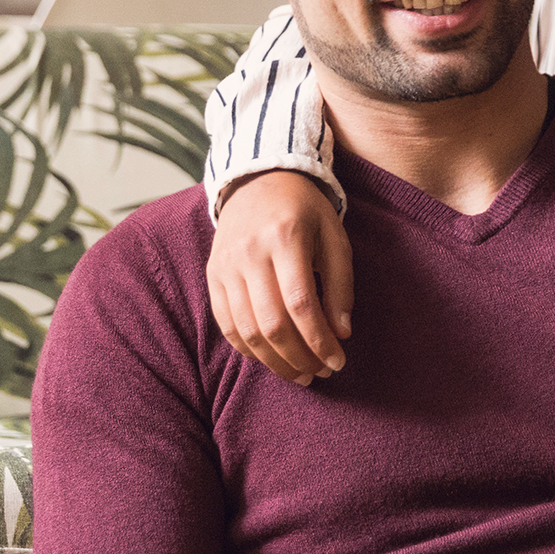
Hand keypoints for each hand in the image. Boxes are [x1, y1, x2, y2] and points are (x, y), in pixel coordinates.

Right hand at [206, 170, 353, 384]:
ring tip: (299, 373)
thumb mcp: (334, 237)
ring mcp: (226, 265)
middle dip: (299, 357)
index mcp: (285, 237)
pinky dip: (248, 349)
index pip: (301, 304)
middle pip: (272, 323)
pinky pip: (226, 323)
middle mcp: (250, 252)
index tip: (337, 361)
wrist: (258, 180)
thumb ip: (341, 285)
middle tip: (319, 373)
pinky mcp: (213, 274)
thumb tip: (341, 334)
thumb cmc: (305, 211)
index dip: (319, 340)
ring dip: (274, 361)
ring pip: (246, 329)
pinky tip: (271, 358)